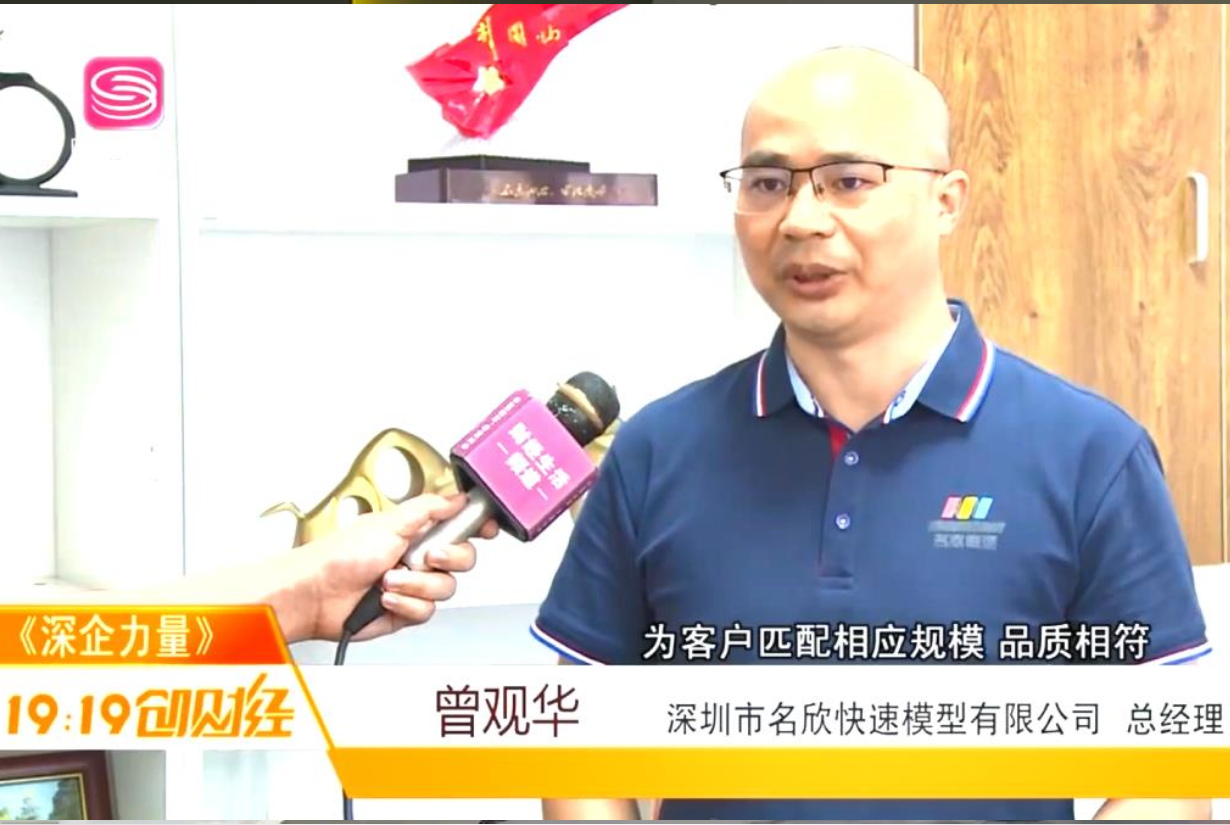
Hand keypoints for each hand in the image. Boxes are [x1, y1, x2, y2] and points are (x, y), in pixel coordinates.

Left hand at [296, 493, 497, 641]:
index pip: (458, 526)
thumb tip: (456, 497)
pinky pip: (427, 611)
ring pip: (446, 589)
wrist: (316, 594)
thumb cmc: (340, 556)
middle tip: (427, 555)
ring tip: (389, 579)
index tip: (485, 529)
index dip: (476, 527)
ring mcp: (413, 585)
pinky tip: (386, 598)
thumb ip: (429, 508)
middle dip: (447, 558)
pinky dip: (406, 603)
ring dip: (417, 584)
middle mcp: (418, 557)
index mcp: (416, 531)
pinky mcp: (405, 611)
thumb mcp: (389, 521)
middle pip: (463, 559)